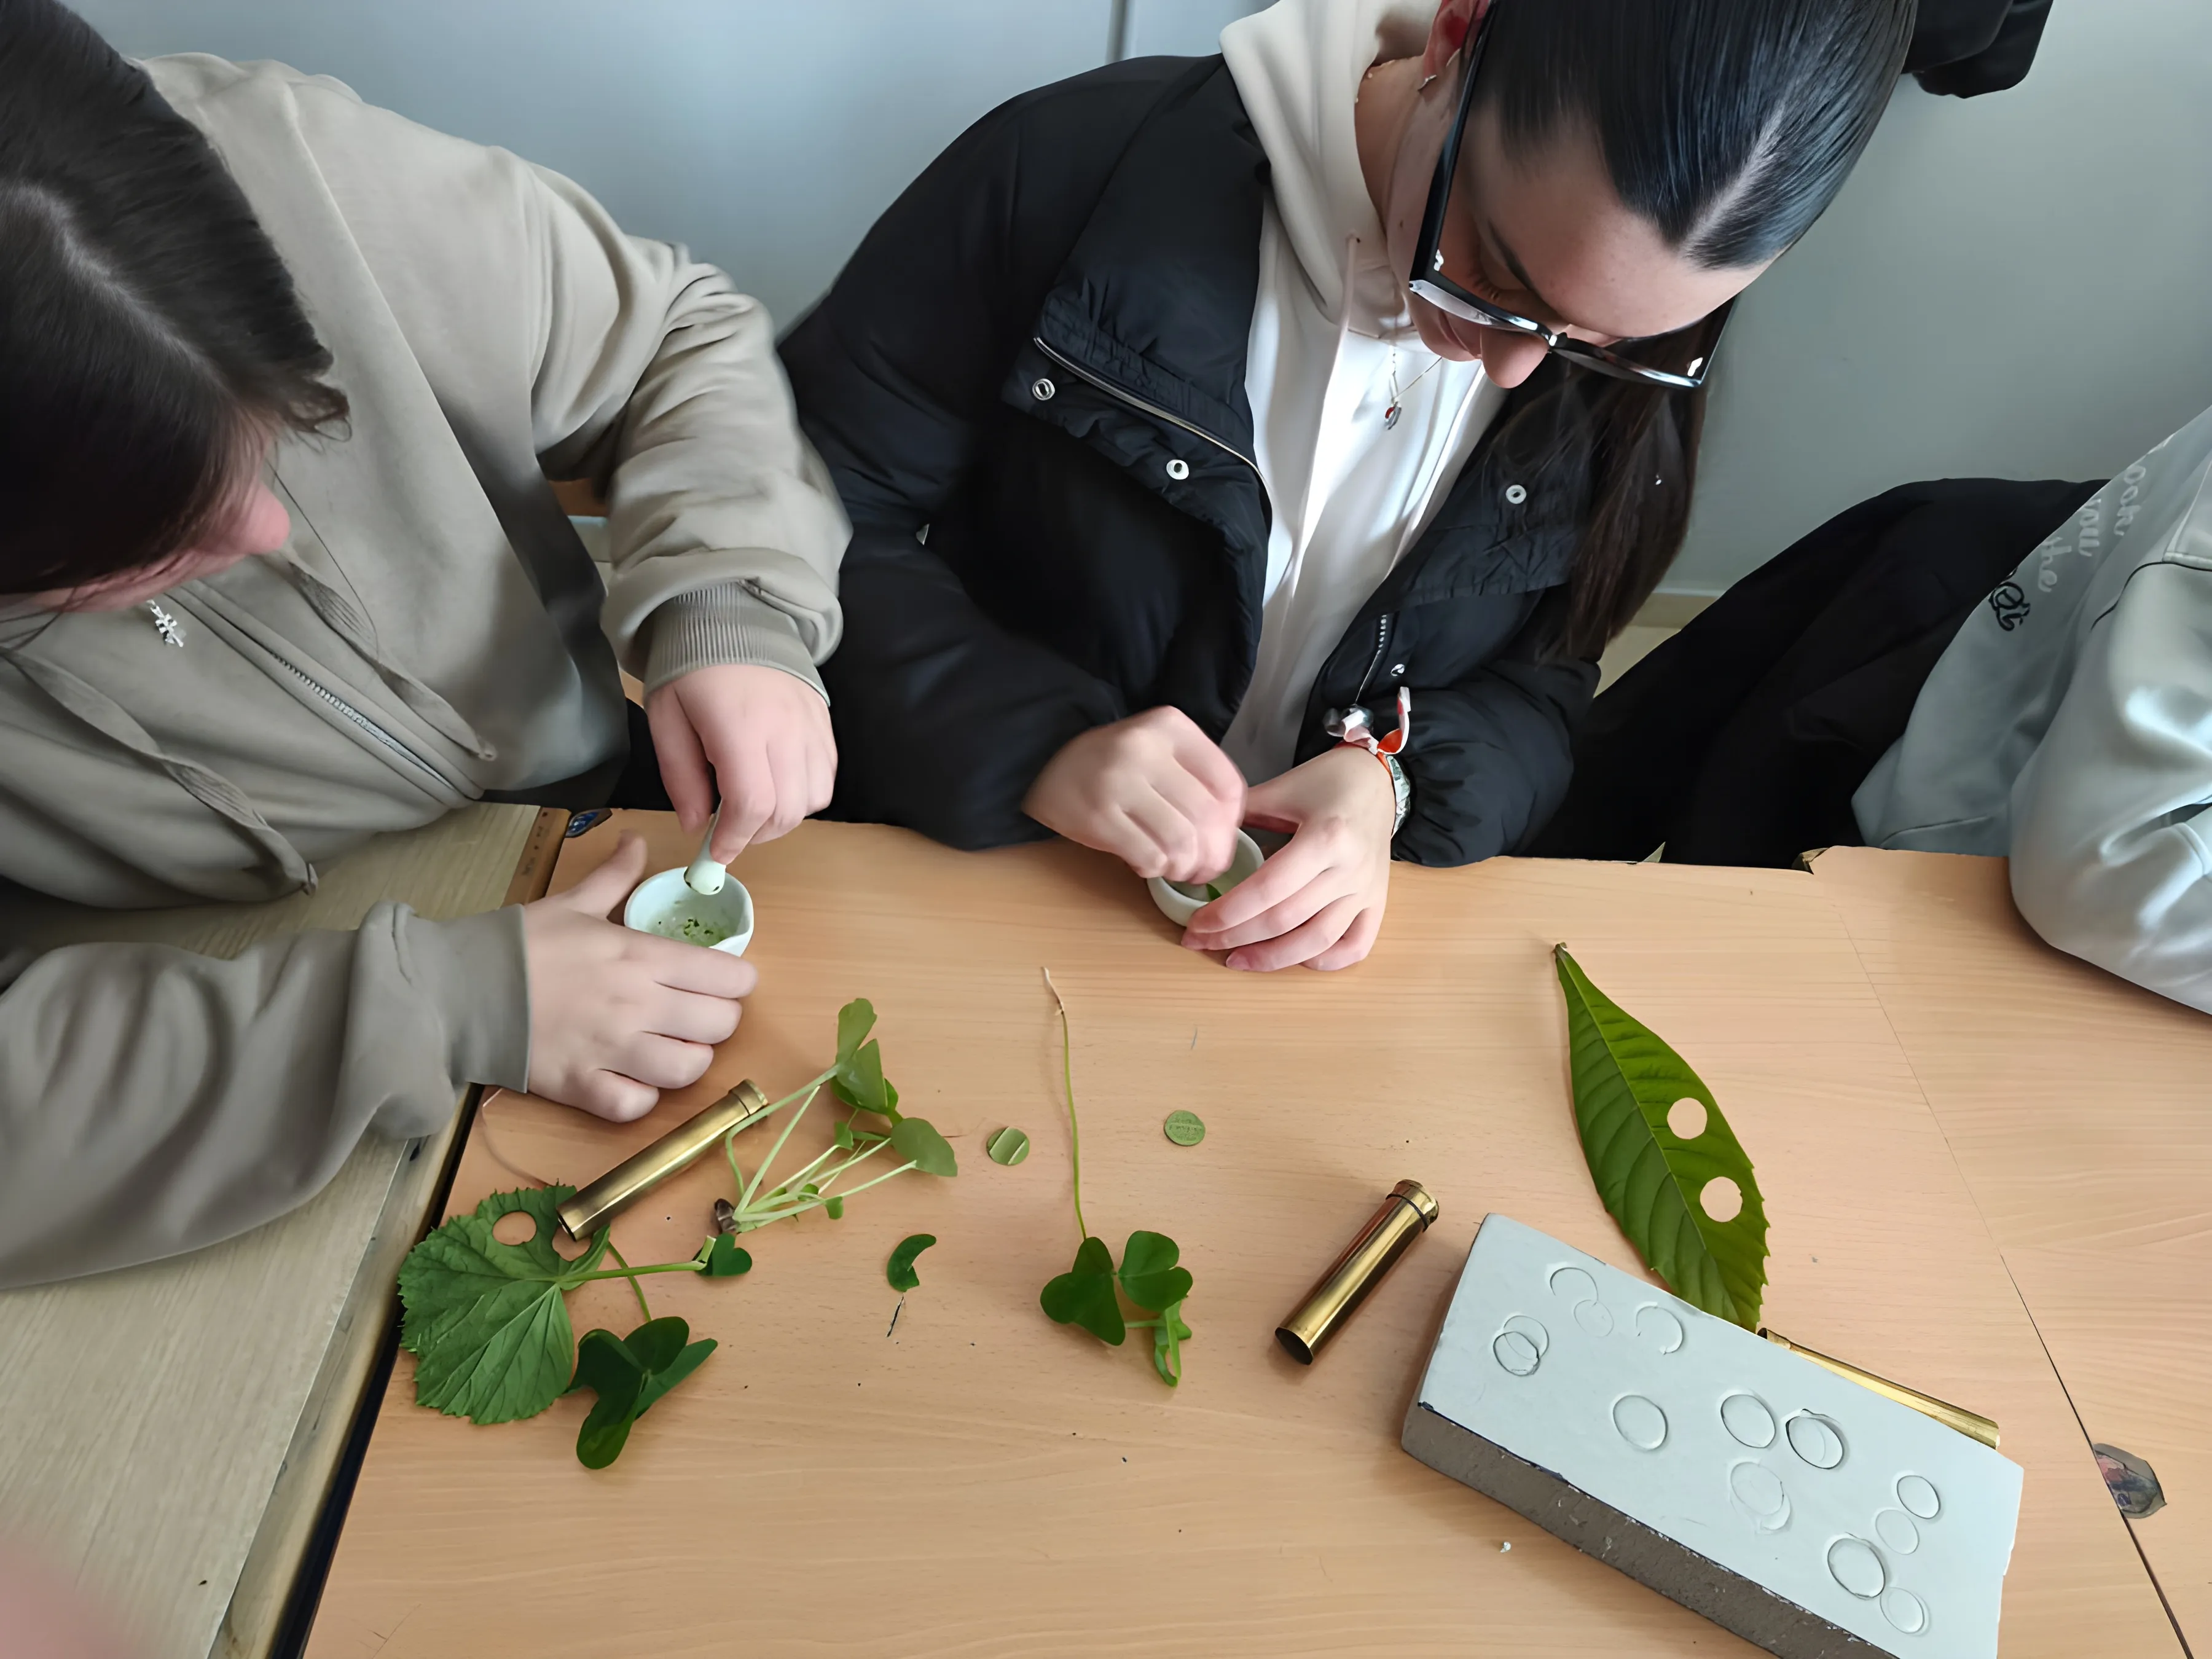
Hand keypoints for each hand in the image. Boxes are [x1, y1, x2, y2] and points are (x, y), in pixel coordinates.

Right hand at [520, 834, 756, 1120]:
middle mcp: (638, 1005)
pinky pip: (636, 1106)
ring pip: (688, 1069)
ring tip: (672, 1048)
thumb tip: (637, 839)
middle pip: (720, 1024)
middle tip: (698, 1013)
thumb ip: (616, 875)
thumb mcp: (574, 901)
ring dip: (689, 1060)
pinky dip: (642, 1099)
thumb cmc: (519, 943)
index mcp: (641, 956)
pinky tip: (634, 1080)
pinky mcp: (583, 1086)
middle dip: (720, 1019)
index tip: (723, 980)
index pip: (727, 976)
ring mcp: (612, 1050)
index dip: (736, 980)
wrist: (458, 988)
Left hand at [647, 663, 835, 861]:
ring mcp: (810, 725)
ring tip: (755, 807)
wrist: (731, 614)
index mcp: (740, 726)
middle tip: (730, 831)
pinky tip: (778, 784)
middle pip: (787, 810)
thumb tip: (696, 826)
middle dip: (756, 834)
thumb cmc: (690, 667)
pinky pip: (827, 775)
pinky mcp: (823, 721)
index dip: (735, 838)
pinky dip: (806, 794)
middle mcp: (785, 728)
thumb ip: (680, 776)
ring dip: (784, 817)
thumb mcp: (666, 719)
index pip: (752, 803)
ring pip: (814, 798)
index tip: (716, 852)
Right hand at [1023, 706, 1246, 883]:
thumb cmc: (1112, 764)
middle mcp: (1145, 748)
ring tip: (1178, 870)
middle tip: (1204, 868)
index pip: (1227, 783)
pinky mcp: (1096, 815)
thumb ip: (1196, 778)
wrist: (1042, 762)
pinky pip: (1148, 857)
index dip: (1232, 823)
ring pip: (1181, 842)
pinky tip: (1148, 865)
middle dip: (1213, 855)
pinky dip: (1156, 870)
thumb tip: (1227, 835)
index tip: (1221, 838)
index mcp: (1170, 726)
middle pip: (1206, 817)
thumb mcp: (1158, 749)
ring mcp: (1118, 781)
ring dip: (1186, 867)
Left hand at [1182, 745, 1395, 970]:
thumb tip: (1200, 845)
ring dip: (1272, 959)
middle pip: (1285, 919)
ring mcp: (1366, 890)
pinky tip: (1294, 958)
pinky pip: (1356, 946)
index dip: (1226, 913)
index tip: (1196, 924)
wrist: (1380, 780)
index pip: (1267, 889)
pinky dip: (1325, 961)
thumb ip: (1240, 815)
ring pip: (1318, 941)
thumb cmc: (1329, 780)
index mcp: (1326, 837)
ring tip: (1237, 960)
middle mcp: (1349, 869)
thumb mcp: (1282, 788)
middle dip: (1235, 937)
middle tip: (1200, 942)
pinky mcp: (1377, 902)